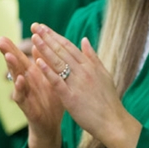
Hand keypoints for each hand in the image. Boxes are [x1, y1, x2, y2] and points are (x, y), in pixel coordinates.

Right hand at [0, 34, 62, 136]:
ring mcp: (25, 94)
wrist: (51, 125)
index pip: (21, 58)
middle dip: (8, 53)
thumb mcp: (49, 79)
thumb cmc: (50, 100)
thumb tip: (38, 44)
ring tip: (8, 56)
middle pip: (15, 65)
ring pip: (16, 78)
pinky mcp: (27, 107)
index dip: (14, 47)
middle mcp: (25, 82)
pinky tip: (20, 79)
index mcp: (32, 75)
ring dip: (12, 68)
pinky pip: (22, 97)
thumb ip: (44, 62)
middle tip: (0, 40)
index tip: (6, 34)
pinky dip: (20, 88)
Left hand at [28, 24, 139, 143]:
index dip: (55, 36)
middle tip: (35, 26)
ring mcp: (77, 83)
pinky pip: (57, 82)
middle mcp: (83, 71)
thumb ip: (93, 57)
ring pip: (58, 62)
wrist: (113, 121)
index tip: (44, 27)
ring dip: (45, 49)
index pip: (69, 47)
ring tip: (34, 38)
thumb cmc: (109, 100)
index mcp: (90, 65)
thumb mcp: (104, 74)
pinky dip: (48, 71)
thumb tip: (84, 40)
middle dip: (47, 38)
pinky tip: (38, 62)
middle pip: (62, 51)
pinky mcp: (71, 97)